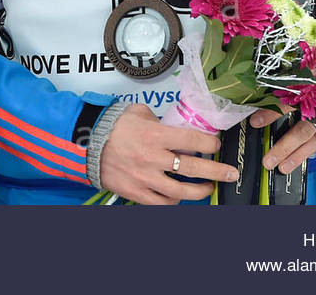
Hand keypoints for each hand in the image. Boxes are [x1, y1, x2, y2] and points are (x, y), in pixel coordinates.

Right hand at [99, 103, 239, 204]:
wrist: (85, 143)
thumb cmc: (110, 126)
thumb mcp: (136, 112)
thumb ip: (158, 119)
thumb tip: (174, 125)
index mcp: (154, 135)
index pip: (194, 141)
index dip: (210, 143)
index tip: (215, 144)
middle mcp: (152, 158)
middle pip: (194, 169)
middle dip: (218, 172)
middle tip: (230, 173)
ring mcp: (145, 178)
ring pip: (181, 192)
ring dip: (200, 192)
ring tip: (208, 188)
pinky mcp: (136, 192)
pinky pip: (161, 203)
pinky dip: (174, 203)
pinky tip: (179, 198)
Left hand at [252, 41, 315, 174]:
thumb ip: (299, 72)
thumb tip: (272, 83)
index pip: (292, 102)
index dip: (272, 112)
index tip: (255, 122)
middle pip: (306, 129)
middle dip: (286, 147)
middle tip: (269, 160)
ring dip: (301, 154)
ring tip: (284, 166)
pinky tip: (305, 154)